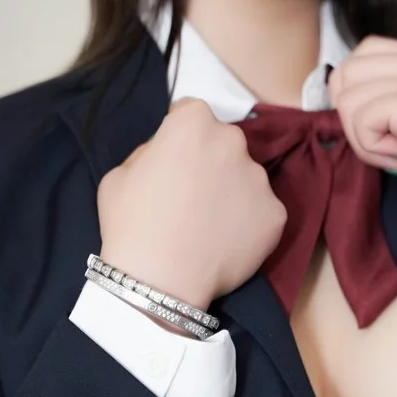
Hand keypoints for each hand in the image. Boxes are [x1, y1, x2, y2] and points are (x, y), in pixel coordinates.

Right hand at [97, 98, 286, 312]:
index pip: (192, 114)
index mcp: (194, 123)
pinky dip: (249, 223)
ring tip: (209, 224)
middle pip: (225, 143)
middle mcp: (234, 142)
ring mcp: (259, 179)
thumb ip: (151, 151)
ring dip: (233, 192)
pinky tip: (226, 241)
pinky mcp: (276, 215)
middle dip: (211, 161)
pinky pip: (262, 212)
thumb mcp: (120, 173)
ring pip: (246, 178)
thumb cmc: (132, 225)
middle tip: (193, 195)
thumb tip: (168, 154)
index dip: (181, 135)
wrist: (160, 282)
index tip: (175, 157)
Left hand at [328, 37, 396, 255]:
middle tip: (388, 148)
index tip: (381, 129)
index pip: (368, 50)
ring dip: (364, 138)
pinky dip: (373, 150)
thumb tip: (340, 92)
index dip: (356, 92)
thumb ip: (390, 99)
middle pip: (352, 71)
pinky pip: (362, 119)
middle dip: (354, 117)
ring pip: (351, 97)